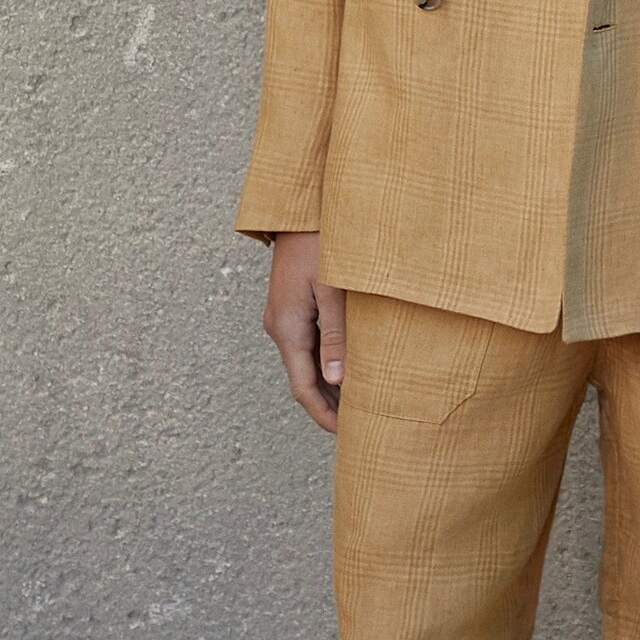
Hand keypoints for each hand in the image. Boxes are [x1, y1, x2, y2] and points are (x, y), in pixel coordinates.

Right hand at [262, 230, 346, 433]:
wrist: (299, 206)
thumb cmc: (321, 240)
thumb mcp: (333, 289)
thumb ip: (336, 335)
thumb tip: (337, 381)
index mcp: (287, 328)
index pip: (303, 387)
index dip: (323, 414)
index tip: (346, 434)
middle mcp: (280, 326)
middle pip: (303, 379)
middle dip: (327, 405)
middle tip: (359, 425)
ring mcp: (283, 316)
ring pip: (305, 363)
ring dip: (328, 384)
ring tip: (358, 402)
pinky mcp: (292, 304)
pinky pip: (307, 344)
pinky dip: (325, 362)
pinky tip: (347, 366)